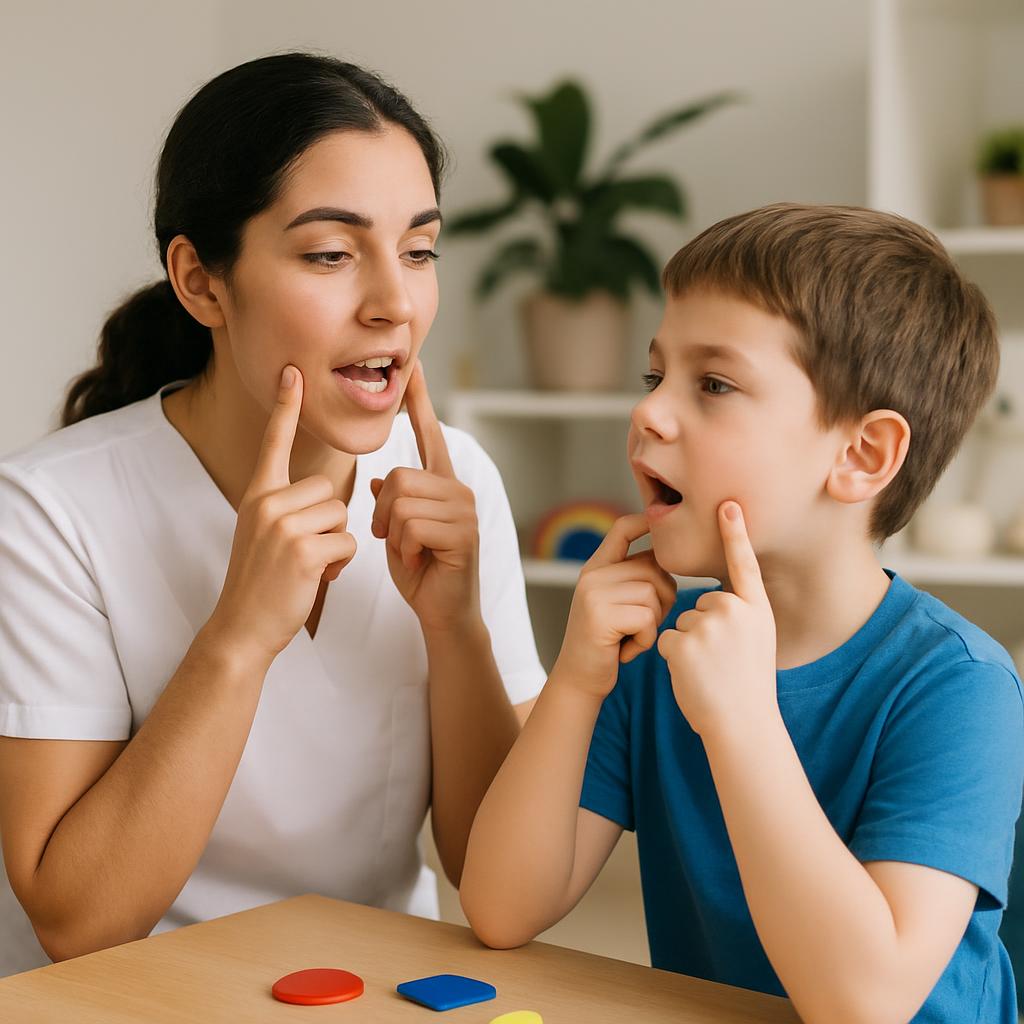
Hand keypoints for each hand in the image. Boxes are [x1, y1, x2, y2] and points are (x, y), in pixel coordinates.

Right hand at [207, 366, 356, 662]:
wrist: (242, 627)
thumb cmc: (262, 582)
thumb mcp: (264, 533)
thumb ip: (286, 508)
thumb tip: (324, 496)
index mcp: (257, 494)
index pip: (273, 441)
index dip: (285, 406)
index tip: (292, 371)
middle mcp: (266, 503)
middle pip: (330, 489)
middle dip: (329, 522)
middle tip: (304, 552)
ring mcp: (282, 525)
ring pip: (341, 514)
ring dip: (336, 543)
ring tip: (309, 565)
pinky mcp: (303, 549)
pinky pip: (347, 541)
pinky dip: (340, 563)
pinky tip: (316, 578)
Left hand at [369, 361, 479, 631]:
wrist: (442, 612)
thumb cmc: (421, 571)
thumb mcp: (397, 532)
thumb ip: (393, 501)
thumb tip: (381, 478)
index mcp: (442, 484)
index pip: (430, 434)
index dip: (421, 400)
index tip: (415, 365)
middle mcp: (458, 490)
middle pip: (399, 476)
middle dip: (383, 511)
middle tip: (392, 537)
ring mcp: (465, 511)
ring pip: (402, 500)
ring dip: (394, 532)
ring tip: (409, 550)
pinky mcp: (464, 534)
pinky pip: (413, 525)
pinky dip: (405, 548)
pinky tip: (420, 560)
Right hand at [553, 514, 677, 700]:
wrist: (580, 680)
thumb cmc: (610, 643)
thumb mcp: (618, 604)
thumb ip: (635, 579)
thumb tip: (669, 556)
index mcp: (597, 568)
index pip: (622, 529)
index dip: (645, 521)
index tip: (660, 521)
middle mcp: (592, 575)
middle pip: (652, 568)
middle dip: (663, 598)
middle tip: (645, 624)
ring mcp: (593, 593)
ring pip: (653, 593)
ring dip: (654, 622)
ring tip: (633, 637)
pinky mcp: (599, 615)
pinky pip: (646, 618)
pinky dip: (646, 639)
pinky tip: (627, 650)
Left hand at [657, 501, 776, 737]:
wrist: (742, 725)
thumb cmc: (748, 687)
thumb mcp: (758, 642)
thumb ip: (740, 615)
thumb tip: (712, 600)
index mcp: (756, 609)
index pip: (744, 564)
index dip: (735, 533)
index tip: (727, 503)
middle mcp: (734, 611)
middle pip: (700, 604)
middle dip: (702, 630)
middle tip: (723, 662)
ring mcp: (707, 626)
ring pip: (682, 623)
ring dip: (688, 646)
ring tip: (710, 671)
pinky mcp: (682, 643)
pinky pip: (665, 639)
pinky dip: (673, 659)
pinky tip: (693, 676)